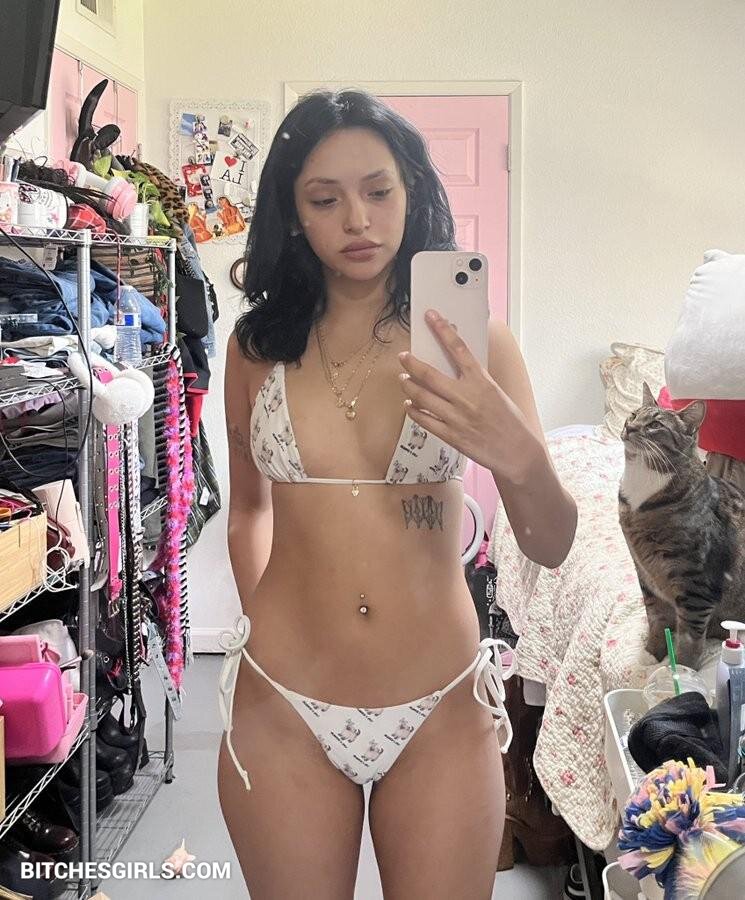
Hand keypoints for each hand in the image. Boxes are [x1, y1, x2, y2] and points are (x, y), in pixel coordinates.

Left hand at [397, 309, 540, 483]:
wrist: (517, 451)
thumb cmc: (510, 421)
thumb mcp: (496, 392)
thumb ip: (474, 380)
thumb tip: (453, 366)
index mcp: (482, 381)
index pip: (458, 348)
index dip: (442, 330)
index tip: (431, 317)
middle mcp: (467, 397)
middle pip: (429, 374)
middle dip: (412, 362)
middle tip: (403, 356)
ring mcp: (457, 417)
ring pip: (421, 396)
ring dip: (408, 385)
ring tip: (403, 379)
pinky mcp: (451, 435)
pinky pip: (424, 420)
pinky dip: (413, 410)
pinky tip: (409, 405)